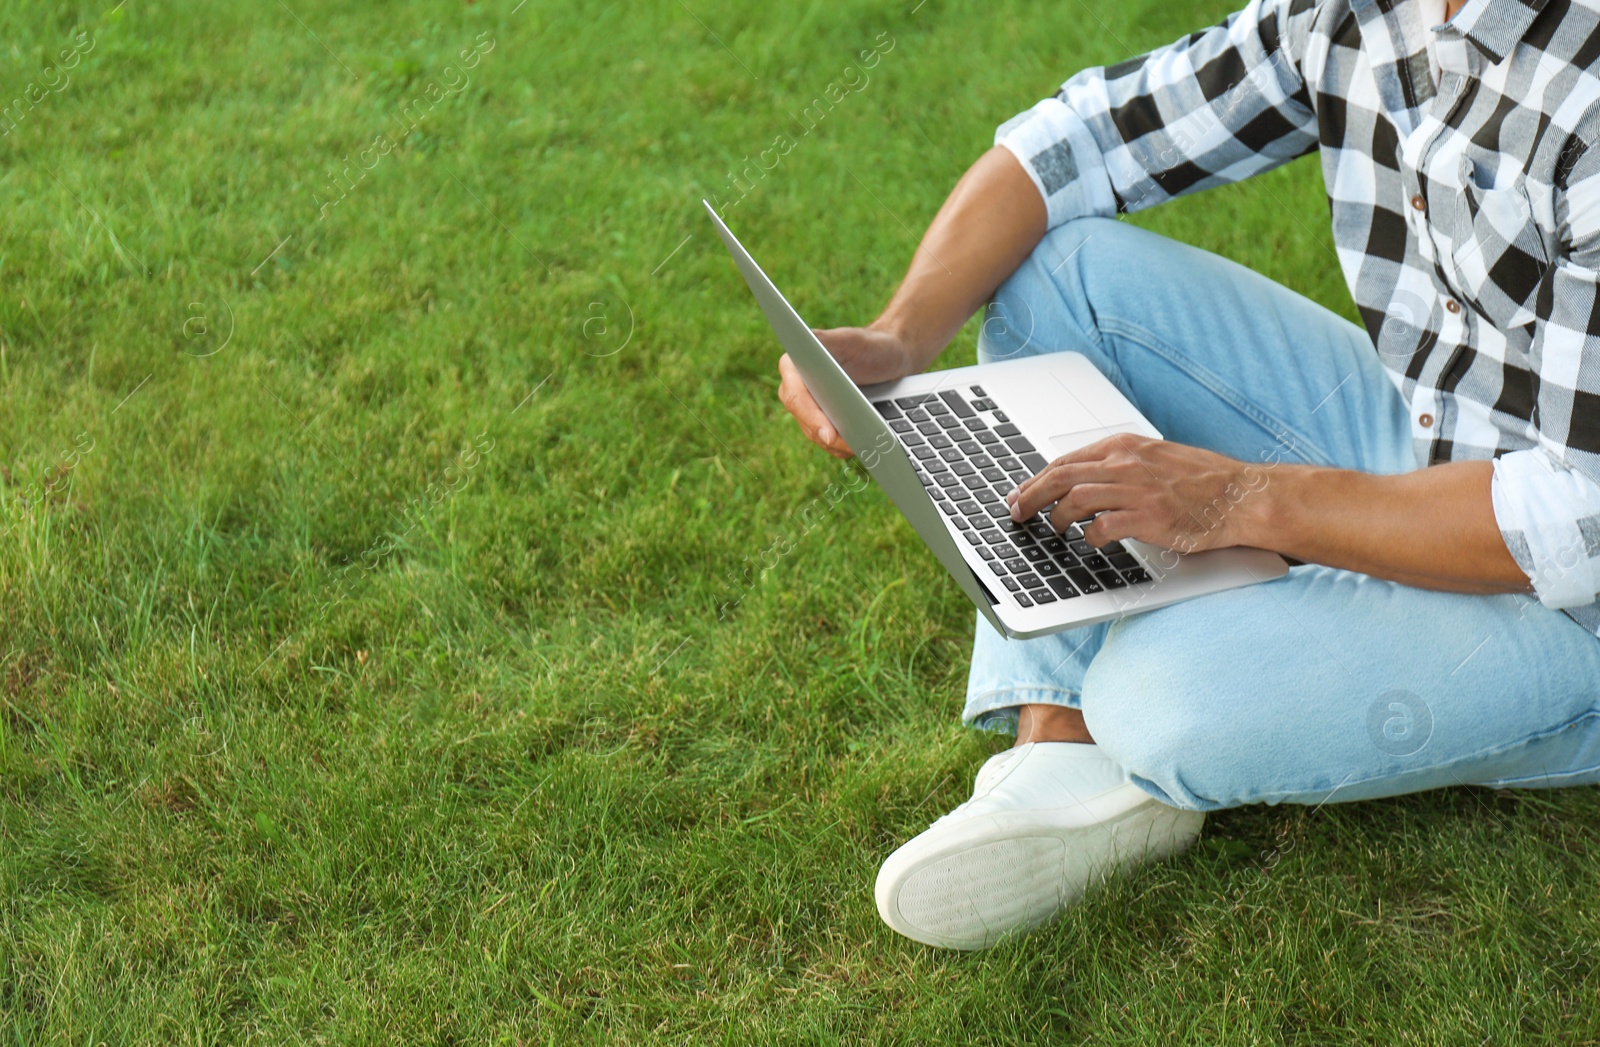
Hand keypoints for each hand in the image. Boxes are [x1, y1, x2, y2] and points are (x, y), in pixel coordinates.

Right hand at [777, 327, 911, 458]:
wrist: (889, 360)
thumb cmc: (870, 345)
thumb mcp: (850, 339)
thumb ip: (826, 342)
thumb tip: (803, 348)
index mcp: (794, 366)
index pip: (795, 397)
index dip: (811, 417)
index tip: (829, 434)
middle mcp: (796, 389)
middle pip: (805, 421)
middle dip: (828, 436)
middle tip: (854, 446)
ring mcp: (809, 409)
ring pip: (816, 436)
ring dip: (838, 445)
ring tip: (863, 447)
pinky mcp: (824, 422)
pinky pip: (829, 443)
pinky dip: (845, 447)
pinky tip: (862, 445)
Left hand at [1006, 434, 1268, 552]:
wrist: (1242, 495)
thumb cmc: (1203, 481)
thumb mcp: (1155, 457)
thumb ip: (1120, 465)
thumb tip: (1083, 480)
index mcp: (1125, 446)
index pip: (1066, 460)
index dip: (1037, 479)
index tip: (1021, 493)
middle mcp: (1126, 463)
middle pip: (1060, 476)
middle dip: (1030, 496)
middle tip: (1016, 513)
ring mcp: (1136, 490)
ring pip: (1074, 499)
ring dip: (1056, 518)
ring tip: (1052, 530)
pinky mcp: (1148, 517)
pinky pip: (1102, 527)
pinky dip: (1089, 536)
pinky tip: (1090, 542)